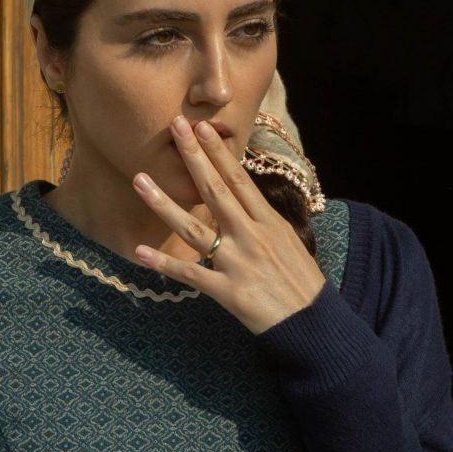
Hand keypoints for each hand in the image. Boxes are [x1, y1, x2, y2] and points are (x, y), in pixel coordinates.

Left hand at [129, 114, 327, 333]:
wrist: (313, 324)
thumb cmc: (301, 283)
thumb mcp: (288, 242)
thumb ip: (262, 221)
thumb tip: (243, 199)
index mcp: (268, 222)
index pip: (239, 179)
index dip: (218, 152)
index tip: (202, 127)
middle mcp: (251, 236)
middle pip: (215, 190)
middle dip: (192, 157)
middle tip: (174, 128)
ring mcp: (237, 263)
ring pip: (193, 228)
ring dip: (163, 203)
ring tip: (139, 180)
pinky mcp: (227, 291)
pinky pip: (189, 275)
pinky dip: (164, 263)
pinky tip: (140, 252)